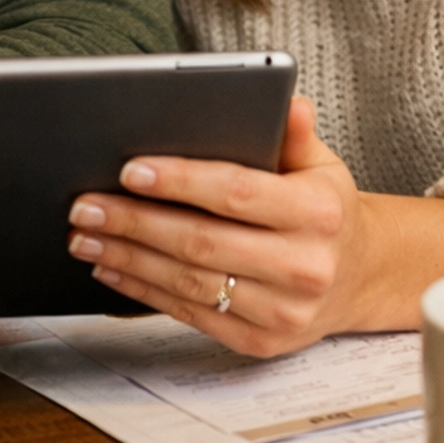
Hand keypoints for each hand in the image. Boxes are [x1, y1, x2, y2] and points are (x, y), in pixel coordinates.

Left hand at [67, 96, 443, 354]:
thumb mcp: (320, 163)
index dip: (179, 181)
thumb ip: (294, 133)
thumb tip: (288, 99)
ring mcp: (283, 312)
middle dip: (134, 222)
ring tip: (85, 236)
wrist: (357, 276)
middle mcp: (306, 267)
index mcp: (320, 213)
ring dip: (128, 258)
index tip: (129, 170)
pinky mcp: (260, 343)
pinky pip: (191, 315)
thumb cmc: (323, 209)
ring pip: (189, 283)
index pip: (237, 193)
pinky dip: (144, 291)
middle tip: (85, 205)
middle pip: (201, 242)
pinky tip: (112, 267)